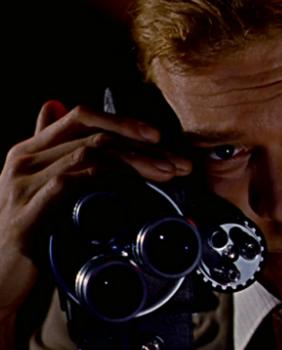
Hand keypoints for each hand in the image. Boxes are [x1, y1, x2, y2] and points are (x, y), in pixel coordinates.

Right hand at [0, 100, 190, 319]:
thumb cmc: (28, 233)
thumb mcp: (40, 188)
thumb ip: (52, 152)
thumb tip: (55, 104)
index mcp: (30, 150)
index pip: (81, 117)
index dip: (123, 121)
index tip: (158, 135)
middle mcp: (24, 160)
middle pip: (94, 136)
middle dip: (143, 147)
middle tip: (177, 162)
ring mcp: (24, 186)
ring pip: (90, 157)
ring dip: (136, 164)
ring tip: (166, 174)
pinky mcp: (28, 214)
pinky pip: (72, 185)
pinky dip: (109, 183)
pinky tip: (134, 191)